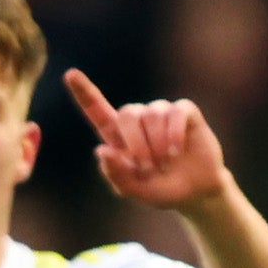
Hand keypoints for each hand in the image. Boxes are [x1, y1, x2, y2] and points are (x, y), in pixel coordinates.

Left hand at [66, 71, 230, 211]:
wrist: (197, 193)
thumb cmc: (163, 190)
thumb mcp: (137, 191)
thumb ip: (117, 176)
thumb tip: (101, 150)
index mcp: (119, 136)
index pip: (97, 110)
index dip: (84, 92)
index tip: (70, 75)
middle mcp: (139, 120)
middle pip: (128, 113)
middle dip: (136, 142)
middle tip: (147, 168)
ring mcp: (162, 113)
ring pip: (153, 114)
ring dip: (158, 143)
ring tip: (166, 163)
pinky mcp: (185, 112)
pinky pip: (176, 112)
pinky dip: (175, 133)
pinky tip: (177, 150)